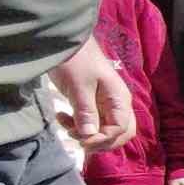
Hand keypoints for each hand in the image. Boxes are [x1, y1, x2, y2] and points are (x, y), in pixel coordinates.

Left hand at [48, 38, 134, 152]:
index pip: (120, 129)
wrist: (65, 42)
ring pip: (107, 130)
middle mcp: (118, 104)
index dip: (102, 139)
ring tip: (66, 126)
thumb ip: (86, 112)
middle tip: (78, 140)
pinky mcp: (94, 103)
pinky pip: (93, 123)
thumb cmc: (75, 61)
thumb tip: (89, 137)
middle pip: (121, 133)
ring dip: (88, 135)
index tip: (81, 140)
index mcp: (119, 99)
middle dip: (101, 142)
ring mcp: (107, 104)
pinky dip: (80, 126)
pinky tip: (63, 118)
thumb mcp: (79, 86)